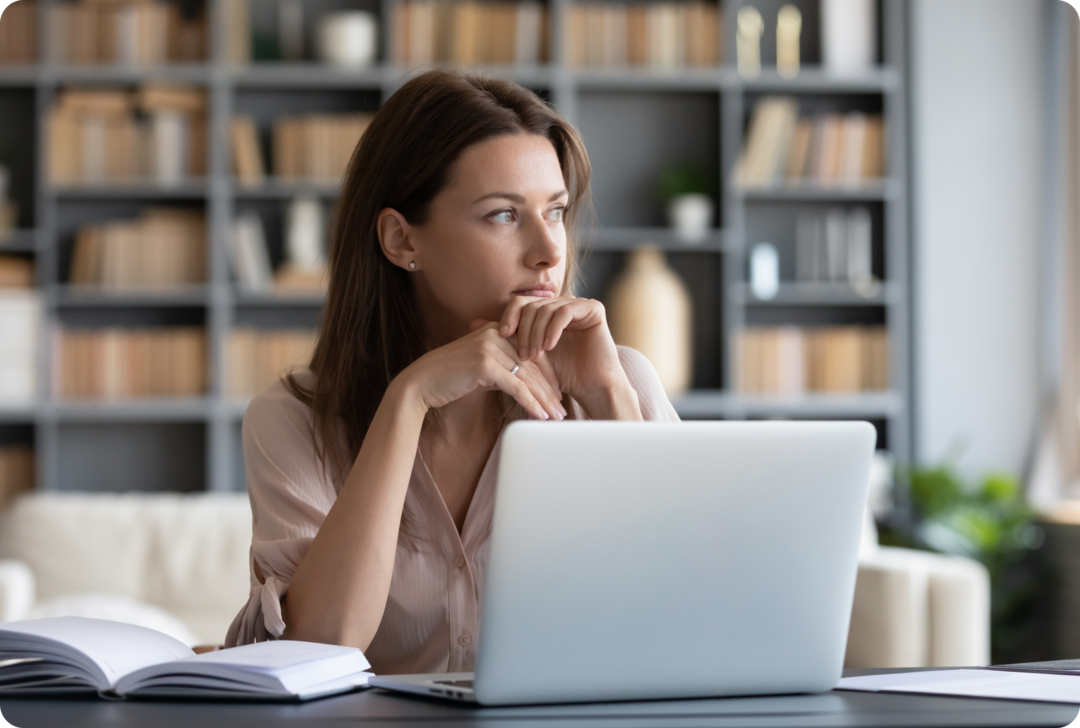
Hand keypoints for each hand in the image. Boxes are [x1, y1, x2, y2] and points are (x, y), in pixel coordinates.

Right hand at [398, 322, 566, 420]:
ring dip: (544, 400)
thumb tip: (526, 385)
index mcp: (496, 331)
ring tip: (556, 417)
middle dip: (550, 390)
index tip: (557, 395)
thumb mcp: (481, 368)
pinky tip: (540, 416)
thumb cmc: (450, 378)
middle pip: (533, 365)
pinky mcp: (485, 365)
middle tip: (562, 409)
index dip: (548, 376)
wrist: (421, 383)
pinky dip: (531, 404)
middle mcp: (495, 335)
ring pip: (527, 377)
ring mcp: (490, 348)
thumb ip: (503, 368)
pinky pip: (516, 387)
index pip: (532, 352)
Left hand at [496, 295, 631, 409]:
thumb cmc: (561, 375)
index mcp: (546, 311)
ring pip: (546, 309)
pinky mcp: (593, 309)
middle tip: (522, 355)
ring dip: (536, 333)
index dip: (509, 318)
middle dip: (523, 331)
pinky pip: (565, 312)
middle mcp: (562, 303)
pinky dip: (553, 330)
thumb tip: (472, 323)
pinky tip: (549, 347)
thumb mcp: (527, 355)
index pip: (520, 304)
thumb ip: (505, 338)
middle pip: (531, 305)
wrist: (592, 388)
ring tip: (534, 355)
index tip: (501, 337)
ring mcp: (578, 304)